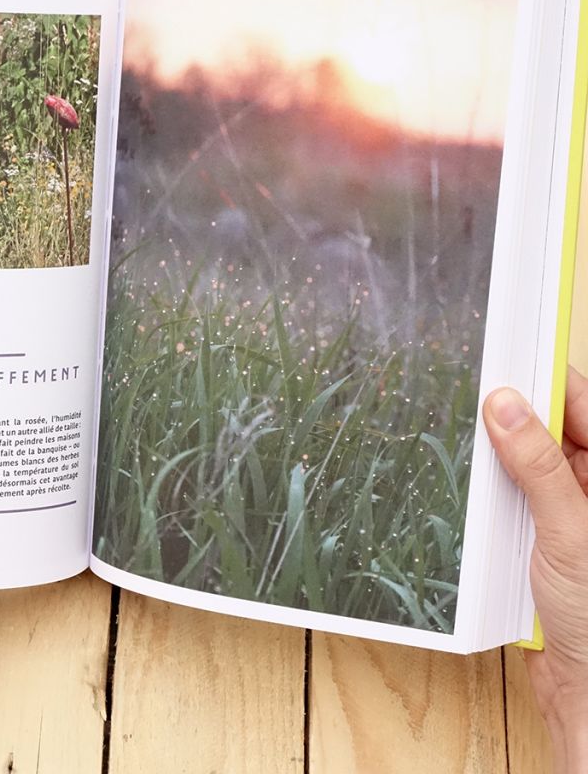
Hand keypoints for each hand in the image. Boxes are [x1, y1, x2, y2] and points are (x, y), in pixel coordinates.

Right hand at [484, 371, 587, 773]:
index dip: (548, 378)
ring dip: (496, 457)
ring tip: (469, 440)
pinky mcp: (537, 535)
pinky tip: (467, 486)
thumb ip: (537, 466)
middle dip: (513, 413)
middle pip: (549, 429)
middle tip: (475, 391)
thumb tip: (506, 407)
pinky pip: (507, 496)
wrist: (585, 693)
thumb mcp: (568, 532)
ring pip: (522, 462)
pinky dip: (485, 490)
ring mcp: (566, 513)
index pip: (583, 406)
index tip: (513, 349)